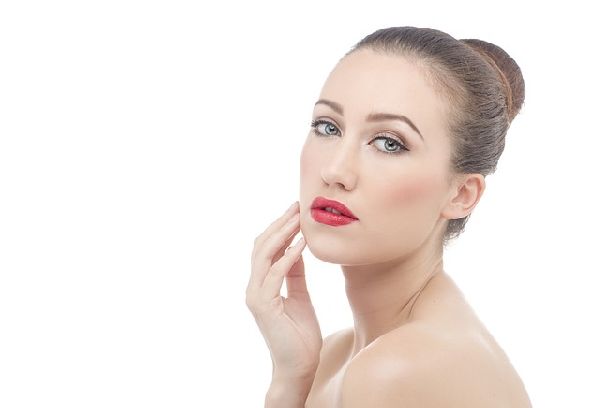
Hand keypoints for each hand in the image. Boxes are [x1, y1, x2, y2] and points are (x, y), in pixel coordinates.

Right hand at [246, 201, 322, 379]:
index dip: (279, 228)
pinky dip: (287, 257)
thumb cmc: (300, 334)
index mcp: (262, 284)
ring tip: (298, 219)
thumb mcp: (300, 295)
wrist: (299, 366)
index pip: (266, 248)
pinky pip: (275, 275)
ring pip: (263, 256)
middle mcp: (254, 287)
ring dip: (282, 235)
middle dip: (279, 225)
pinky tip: (300, 244)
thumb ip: (295, 273)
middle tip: (296, 207)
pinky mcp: (263, 305)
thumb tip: (297, 248)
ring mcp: (255, 296)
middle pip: (261, 247)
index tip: (296, 211)